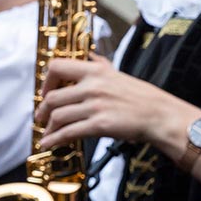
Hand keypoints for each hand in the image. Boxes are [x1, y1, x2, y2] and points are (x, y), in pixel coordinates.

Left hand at [38, 55, 191, 153]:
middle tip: (41, 118)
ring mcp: (95, 106)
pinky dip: (54, 140)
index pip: (57, 67)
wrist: (159, 114)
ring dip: (48, 128)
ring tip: (47, 134)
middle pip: (52, 97)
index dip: (46, 81)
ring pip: (57, 116)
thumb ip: (101, 65)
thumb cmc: (142, 96)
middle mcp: (92, 86)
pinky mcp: (99, 125)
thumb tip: (89, 56)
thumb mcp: (119, 74)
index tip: (46, 91)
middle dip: (42, 111)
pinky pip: (67, 133)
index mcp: (96, 71)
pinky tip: (49, 144)